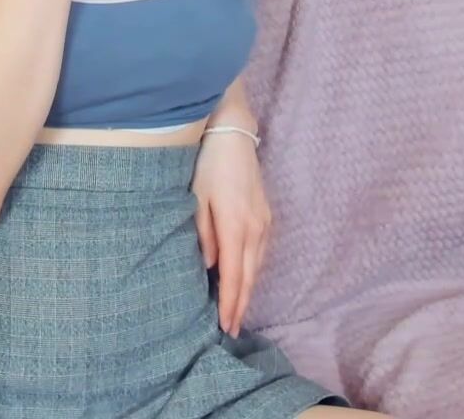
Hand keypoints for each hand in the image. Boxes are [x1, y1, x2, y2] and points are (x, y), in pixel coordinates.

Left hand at [191, 127, 269, 337]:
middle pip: (250, 276)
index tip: (226, 325)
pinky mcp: (266, 215)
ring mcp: (264, 222)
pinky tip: (245, 279)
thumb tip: (209, 266)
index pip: (234, 275)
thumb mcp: (196, 197)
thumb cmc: (208, 164)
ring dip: (248, 290)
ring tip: (238, 312)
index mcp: (236, 226)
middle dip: (241, 305)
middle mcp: (255, 228)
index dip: (230, 303)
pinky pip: (261, 252)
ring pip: (258, 266)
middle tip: (233, 330)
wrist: (233, 134)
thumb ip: (203, 233)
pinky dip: (253, 271)